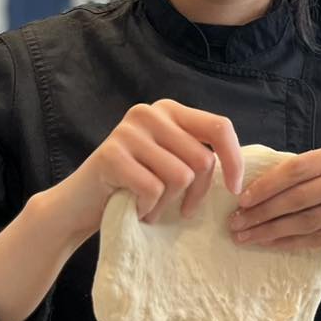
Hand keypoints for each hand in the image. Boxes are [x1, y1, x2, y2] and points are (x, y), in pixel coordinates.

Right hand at [53, 99, 243, 242]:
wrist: (80, 203)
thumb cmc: (134, 186)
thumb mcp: (171, 160)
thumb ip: (198, 153)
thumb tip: (240, 169)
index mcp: (170, 111)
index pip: (219, 127)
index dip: (234, 160)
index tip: (233, 189)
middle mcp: (151, 113)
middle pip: (202, 159)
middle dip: (196, 194)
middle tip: (181, 209)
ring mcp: (129, 131)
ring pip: (180, 177)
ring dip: (169, 205)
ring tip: (151, 206)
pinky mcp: (111, 155)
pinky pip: (154, 190)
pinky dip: (149, 209)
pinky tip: (136, 208)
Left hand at [228, 141, 320, 262]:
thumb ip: (316, 170)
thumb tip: (260, 181)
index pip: (299, 168)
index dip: (267, 184)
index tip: (243, 197)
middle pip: (300, 196)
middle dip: (263, 210)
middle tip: (236, 220)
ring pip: (306, 220)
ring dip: (270, 230)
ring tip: (246, 235)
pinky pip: (317, 238)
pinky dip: (290, 242)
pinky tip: (270, 243)